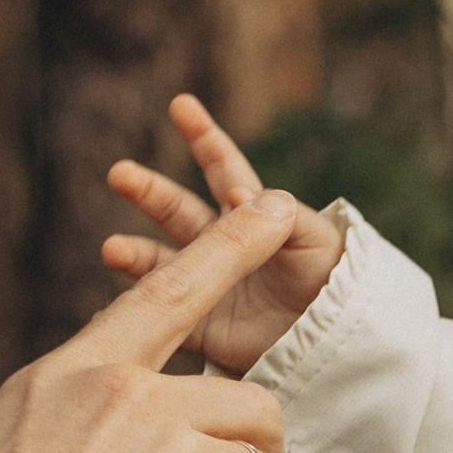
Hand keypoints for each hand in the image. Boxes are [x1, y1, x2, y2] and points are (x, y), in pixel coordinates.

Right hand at [100, 92, 345, 374]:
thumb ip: (283, 214)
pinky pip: (167, 318)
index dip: (203, 137)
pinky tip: (113, 312)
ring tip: (112, 250)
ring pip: (161, 264)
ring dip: (133, 254)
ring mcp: (209, 285)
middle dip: (147, 191)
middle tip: (120, 174)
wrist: (340, 347)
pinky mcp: (205, 328)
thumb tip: (238, 192)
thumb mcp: (318, 240)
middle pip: (176, 209)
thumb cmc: (337, 285)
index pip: (223, 168)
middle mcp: (222, 246)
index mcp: (251, 217)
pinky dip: (139, 312)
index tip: (181, 105)